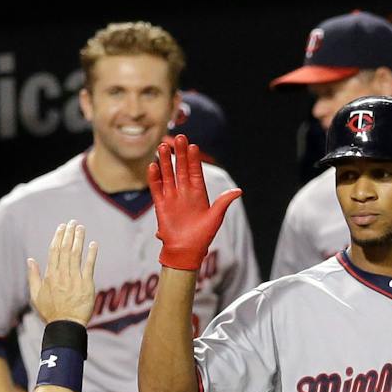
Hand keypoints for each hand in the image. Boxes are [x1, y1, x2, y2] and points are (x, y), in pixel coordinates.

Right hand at [26, 219, 99, 325]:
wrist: (65, 326)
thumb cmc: (50, 312)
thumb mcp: (36, 295)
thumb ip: (33, 276)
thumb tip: (30, 260)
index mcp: (50, 275)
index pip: (54, 251)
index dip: (58, 237)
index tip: (62, 227)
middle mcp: (62, 275)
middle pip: (66, 249)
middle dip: (69, 234)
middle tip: (73, 222)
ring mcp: (75, 279)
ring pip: (76, 254)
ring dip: (79, 239)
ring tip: (81, 228)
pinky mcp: (87, 285)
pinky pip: (89, 266)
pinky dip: (91, 254)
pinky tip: (93, 244)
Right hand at [149, 136, 242, 272]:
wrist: (186, 252)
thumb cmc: (202, 236)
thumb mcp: (216, 217)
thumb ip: (223, 202)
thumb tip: (238, 191)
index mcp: (198, 193)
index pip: (195, 171)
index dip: (193, 159)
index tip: (192, 145)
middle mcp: (185, 193)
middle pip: (181, 169)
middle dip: (179, 154)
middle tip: (178, 138)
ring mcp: (172, 198)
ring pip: (168, 175)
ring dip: (166, 162)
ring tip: (163, 146)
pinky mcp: (161, 206)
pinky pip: (157, 189)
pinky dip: (154, 178)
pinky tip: (153, 166)